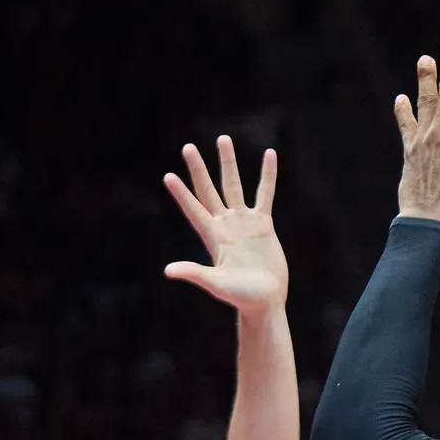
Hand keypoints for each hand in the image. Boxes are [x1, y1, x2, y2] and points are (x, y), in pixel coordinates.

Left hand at [163, 136, 286, 315]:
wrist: (266, 301)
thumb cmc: (241, 296)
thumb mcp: (217, 284)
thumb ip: (195, 274)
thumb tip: (168, 271)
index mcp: (213, 237)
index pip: (194, 209)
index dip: (181, 194)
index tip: (168, 176)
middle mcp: (225, 225)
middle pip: (209, 190)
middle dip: (198, 169)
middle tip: (188, 147)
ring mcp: (243, 222)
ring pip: (234, 186)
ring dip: (228, 163)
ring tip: (223, 139)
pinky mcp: (263, 224)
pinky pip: (265, 194)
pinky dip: (267, 175)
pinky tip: (270, 155)